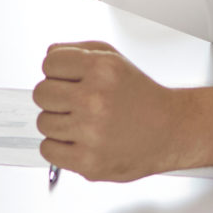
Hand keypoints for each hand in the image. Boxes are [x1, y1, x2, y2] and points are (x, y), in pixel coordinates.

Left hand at [33, 41, 196, 181]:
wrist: (170, 131)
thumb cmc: (142, 98)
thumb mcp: (114, 60)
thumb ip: (79, 50)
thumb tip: (49, 54)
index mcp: (102, 69)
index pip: (49, 64)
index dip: (58, 72)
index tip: (68, 80)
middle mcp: (95, 99)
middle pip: (41, 93)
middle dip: (55, 97)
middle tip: (75, 103)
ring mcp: (91, 132)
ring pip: (43, 122)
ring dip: (58, 122)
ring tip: (82, 122)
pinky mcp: (88, 161)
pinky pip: (48, 150)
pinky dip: (58, 146)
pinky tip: (78, 140)